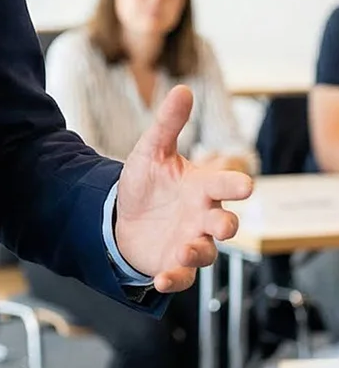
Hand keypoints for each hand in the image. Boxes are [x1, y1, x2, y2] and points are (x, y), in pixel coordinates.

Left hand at [114, 86, 252, 292]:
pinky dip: (174, 278)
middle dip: (227, 223)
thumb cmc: (147, 183)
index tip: (244, 185)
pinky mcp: (174, 263)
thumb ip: (168, 124)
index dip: (235, 184)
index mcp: (201, 187)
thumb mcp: (152, 151)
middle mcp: (202, 216)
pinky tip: (161, 279)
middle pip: (226, 222)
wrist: (122, 214)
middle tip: (224, 223)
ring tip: (184, 249)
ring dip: (199, 251)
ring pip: (207, 251)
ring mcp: (191, 241)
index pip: (225, 184)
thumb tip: (182, 88)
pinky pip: (181, 275)